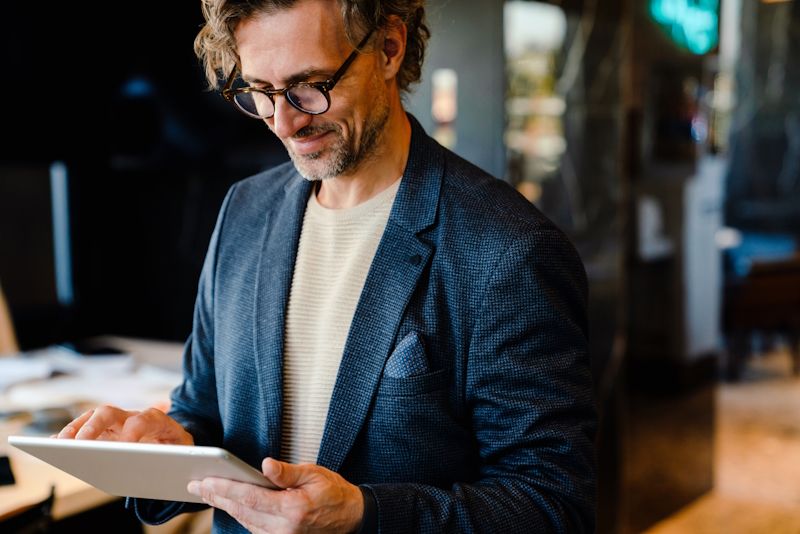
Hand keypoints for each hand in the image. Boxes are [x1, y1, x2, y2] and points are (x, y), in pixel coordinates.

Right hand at [55, 405, 192, 444]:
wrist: (174, 438)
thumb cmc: (176, 446)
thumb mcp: (182, 450)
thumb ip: (171, 455)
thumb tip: (153, 464)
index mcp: (156, 420)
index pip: (144, 420)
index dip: (132, 431)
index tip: (123, 446)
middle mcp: (132, 417)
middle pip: (110, 412)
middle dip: (94, 425)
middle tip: (79, 443)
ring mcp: (116, 423)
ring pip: (92, 418)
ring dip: (75, 429)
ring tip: (60, 444)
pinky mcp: (104, 431)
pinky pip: (84, 428)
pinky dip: (70, 434)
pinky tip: (56, 445)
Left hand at [187, 458, 363, 533]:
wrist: (351, 518)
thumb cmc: (334, 492)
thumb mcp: (315, 474)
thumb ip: (288, 472)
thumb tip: (265, 464)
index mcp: (292, 510)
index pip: (249, 498)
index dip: (224, 488)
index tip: (204, 480)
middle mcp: (283, 529)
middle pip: (241, 511)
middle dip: (216, 496)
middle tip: (194, 484)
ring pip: (244, 521)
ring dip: (224, 505)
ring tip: (206, 491)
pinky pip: (253, 527)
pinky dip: (239, 514)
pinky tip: (228, 503)